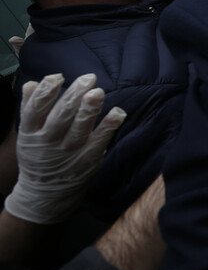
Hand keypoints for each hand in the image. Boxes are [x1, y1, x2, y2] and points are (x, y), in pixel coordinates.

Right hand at [5, 74, 125, 223]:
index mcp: (31, 133)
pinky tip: (118, 112)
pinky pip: (100, 140)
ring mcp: (70, 151)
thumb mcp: (27, 134)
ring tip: (98, 92)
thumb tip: (32, 84)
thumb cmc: (39, 154)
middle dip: (74, 96)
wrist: (46, 192)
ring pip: (79, 128)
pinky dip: (109, 127)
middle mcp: (49, 142)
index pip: (34, 110)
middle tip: (88, 78)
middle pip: (61, 116)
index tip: (58, 77)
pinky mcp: (89, 158)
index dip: (45, 93)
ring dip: (89, 110)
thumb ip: (30, 108)